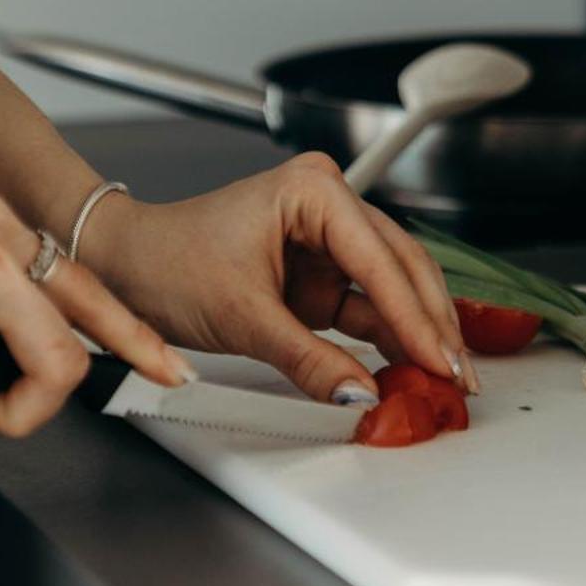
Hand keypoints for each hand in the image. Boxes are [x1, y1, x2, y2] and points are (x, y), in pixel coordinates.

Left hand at [80, 153, 470, 403]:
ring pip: (392, 288)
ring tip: (444, 377)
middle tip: (458, 375)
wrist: (128, 267)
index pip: (379, 260)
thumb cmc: (168, 263)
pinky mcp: (321, 274)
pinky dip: (388, 338)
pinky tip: (411, 366)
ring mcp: (328, 240)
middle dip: (430, 324)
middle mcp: (329, 206)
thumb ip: (309, 360)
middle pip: (401, 268)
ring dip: (416, 332)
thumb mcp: (242, 317)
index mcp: (313, 191)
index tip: (440, 360)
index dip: (415, 317)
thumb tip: (359, 394)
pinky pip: (367, 306)